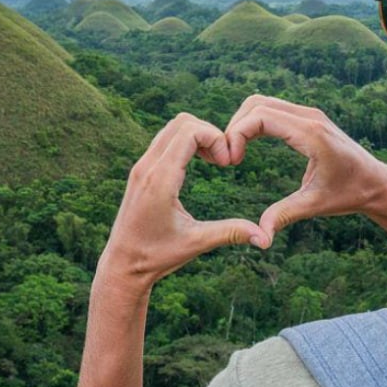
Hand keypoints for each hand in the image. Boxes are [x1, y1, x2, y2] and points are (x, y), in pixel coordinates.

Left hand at [100, 113, 269, 288]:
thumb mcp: (196, 243)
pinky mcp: (140, 171)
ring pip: (172, 128)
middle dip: (210, 133)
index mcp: (160, 180)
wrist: (122, 264)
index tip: (228, 163)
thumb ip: (231, 233)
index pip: (190, 131)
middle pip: (182, 121)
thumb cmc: (157, 256)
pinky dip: (186, 142)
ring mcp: (141, 167)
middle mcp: (147, 167)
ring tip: (214, 161)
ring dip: (197, 136)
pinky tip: (199, 164)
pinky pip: (165, 140)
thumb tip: (265, 238)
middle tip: (224, 160)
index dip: (216, 138)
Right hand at [225, 95, 386, 241]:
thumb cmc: (349, 194)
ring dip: (243, 123)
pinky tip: (247, 147)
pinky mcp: (307, 117)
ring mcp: (308, 114)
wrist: (374, 182)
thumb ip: (284, 215)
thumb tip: (260, 238)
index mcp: (311, 133)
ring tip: (234, 153)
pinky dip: (254, 122)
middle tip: (228, 158)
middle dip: (235, 127)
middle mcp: (309, 116)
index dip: (237, 134)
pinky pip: (272, 109)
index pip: (261, 116)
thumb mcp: (315, 205)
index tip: (231, 162)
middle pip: (256, 103)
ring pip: (262, 103)